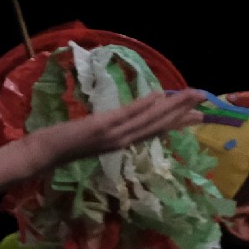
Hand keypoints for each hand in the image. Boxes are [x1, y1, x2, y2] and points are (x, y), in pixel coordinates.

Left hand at [28, 89, 207, 168]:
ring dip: (173, 106)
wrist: (41, 154)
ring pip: (150, 120)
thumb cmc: (62, 146)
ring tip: (194, 95)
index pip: (156, 131)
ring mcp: (113, 136)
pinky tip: (159, 95)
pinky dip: (144, 105)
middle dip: (184, 112)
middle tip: (207, 99)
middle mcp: (123, 142)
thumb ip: (110, 129)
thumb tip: (126, 118)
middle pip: (160, 125)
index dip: (179, 122)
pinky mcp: (101, 127)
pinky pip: (127, 115)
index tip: (200, 115)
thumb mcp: (92, 137)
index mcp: (122, 144)